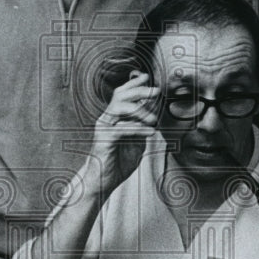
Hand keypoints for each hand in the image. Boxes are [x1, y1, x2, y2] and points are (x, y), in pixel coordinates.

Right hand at [90, 70, 159, 191]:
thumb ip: (142, 128)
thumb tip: (154, 114)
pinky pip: (122, 129)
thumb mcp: (136, 142)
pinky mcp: (104, 139)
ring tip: (153, 119)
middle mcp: (107, 119)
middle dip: (139, 90)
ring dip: (139, 110)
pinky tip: (151, 131)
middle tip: (156, 91)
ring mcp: (104, 128)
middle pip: (120, 95)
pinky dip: (138, 129)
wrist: (103, 181)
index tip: (147, 77)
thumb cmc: (118, 162)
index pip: (122, 94)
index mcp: (114, 118)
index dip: (133, 84)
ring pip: (119, 108)